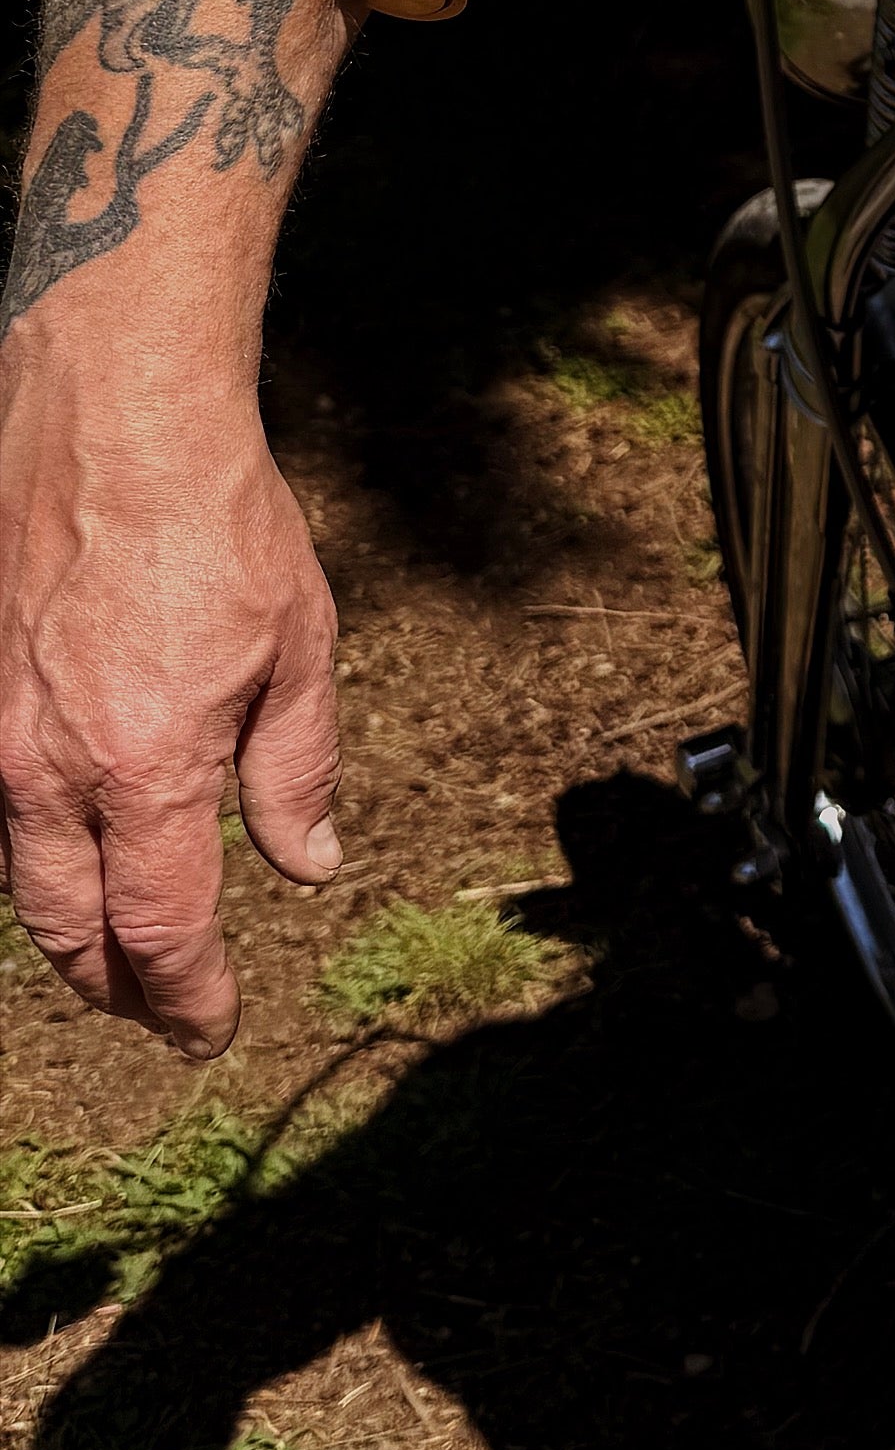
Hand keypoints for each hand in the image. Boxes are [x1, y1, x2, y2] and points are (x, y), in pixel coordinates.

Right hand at [0, 329, 344, 1056]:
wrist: (115, 420)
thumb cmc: (220, 524)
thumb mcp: (298, 649)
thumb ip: (296, 770)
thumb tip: (310, 865)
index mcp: (148, 767)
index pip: (161, 931)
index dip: (186, 998)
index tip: (210, 1029)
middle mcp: (51, 767)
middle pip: (68, 930)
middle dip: (116, 986)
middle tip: (159, 1008)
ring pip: (17, 876)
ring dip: (66, 927)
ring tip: (115, 949)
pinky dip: (30, 848)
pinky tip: (66, 851)